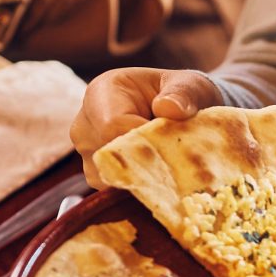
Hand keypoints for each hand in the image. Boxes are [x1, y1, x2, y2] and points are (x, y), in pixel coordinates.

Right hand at [72, 66, 221, 182]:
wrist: (177, 113)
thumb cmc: (181, 96)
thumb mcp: (190, 86)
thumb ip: (183, 93)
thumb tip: (169, 108)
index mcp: (101, 93)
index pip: (112, 126)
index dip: (143, 141)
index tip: (173, 143)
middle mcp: (85, 124)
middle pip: (109, 155)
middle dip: (146, 161)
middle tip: (178, 157)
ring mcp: (87, 153)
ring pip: (111, 176)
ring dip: (144, 176)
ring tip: (169, 160)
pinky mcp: (96, 176)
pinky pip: (114, 190)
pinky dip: (140, 188)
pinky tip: (159, 173)